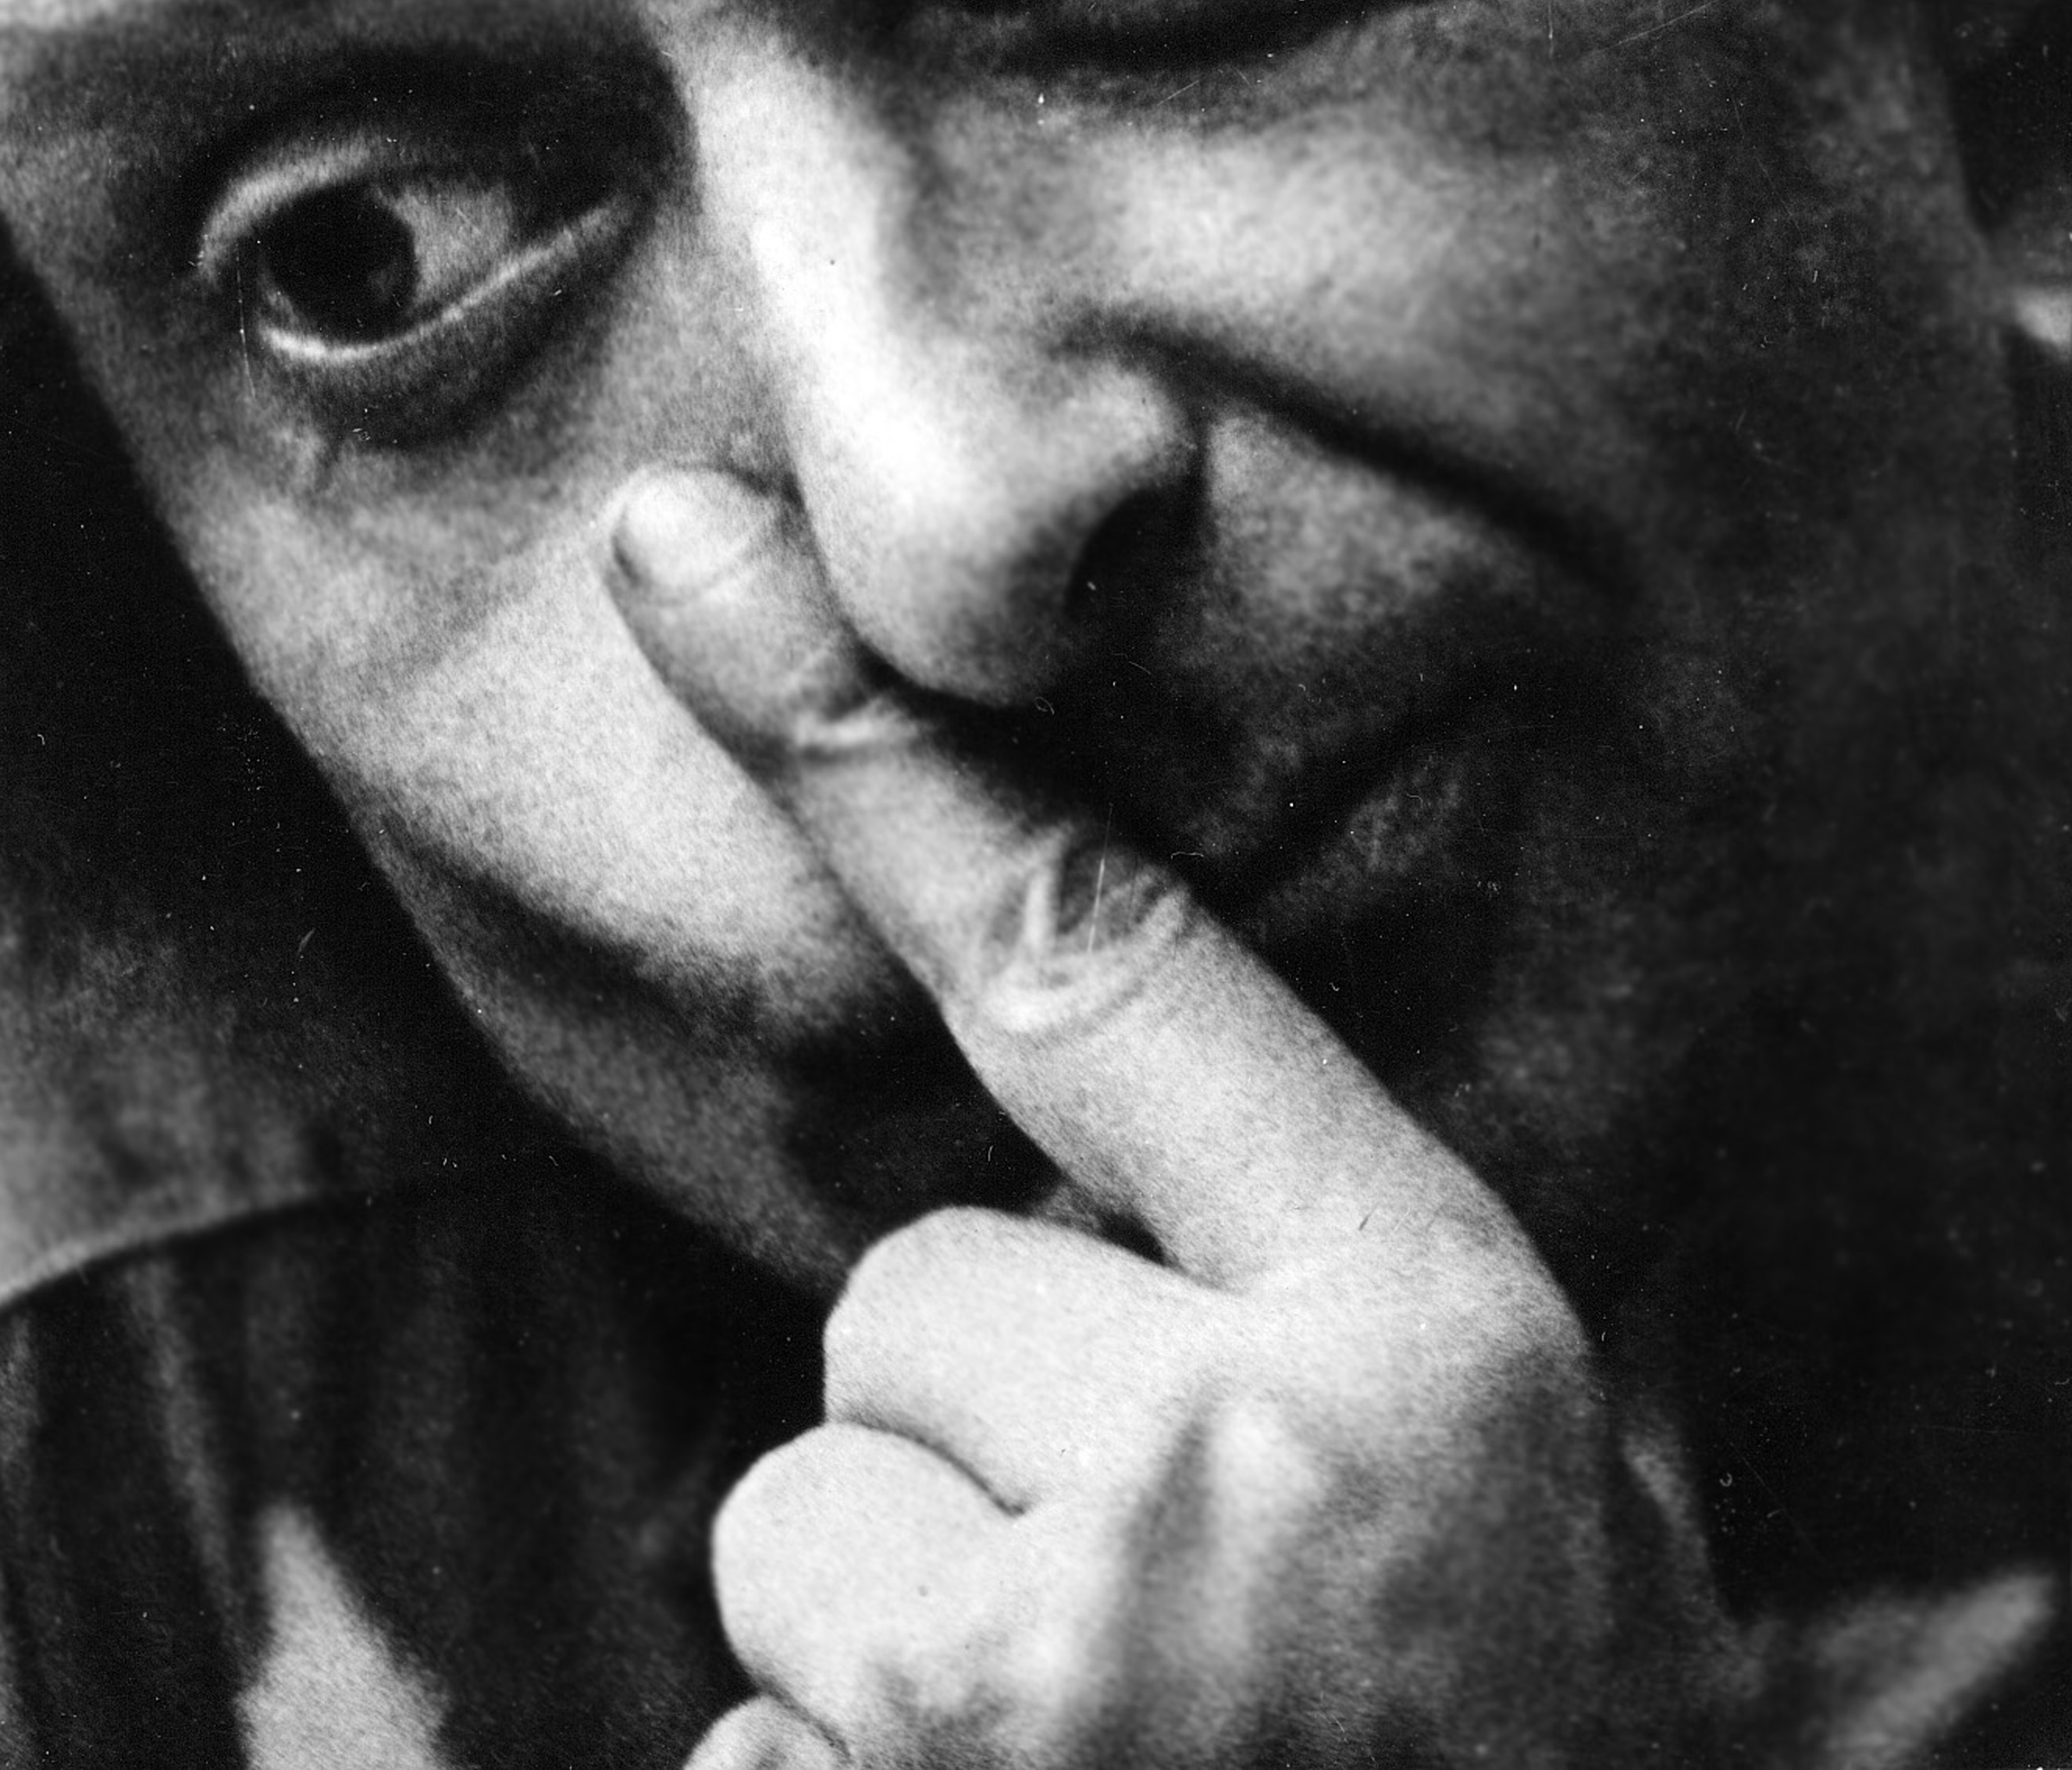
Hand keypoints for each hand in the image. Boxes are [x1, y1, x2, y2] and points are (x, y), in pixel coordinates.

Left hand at [607, 467, 1746, 1769]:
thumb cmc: (1515, 1744)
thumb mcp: (1518, 1467)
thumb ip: (1316, 1266)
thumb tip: (1081, 1132)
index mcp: (1406, 1329)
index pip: (1083, 956)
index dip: (866, 737)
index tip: (681, 550)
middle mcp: (1217, 1476)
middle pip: (900, 1301)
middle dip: (973, 1435)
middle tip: (1155, 1596)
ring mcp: (1038, 1692)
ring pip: (798, 1526)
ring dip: (895, 1633)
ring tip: (1095, 1746)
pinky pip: (746, 1739)